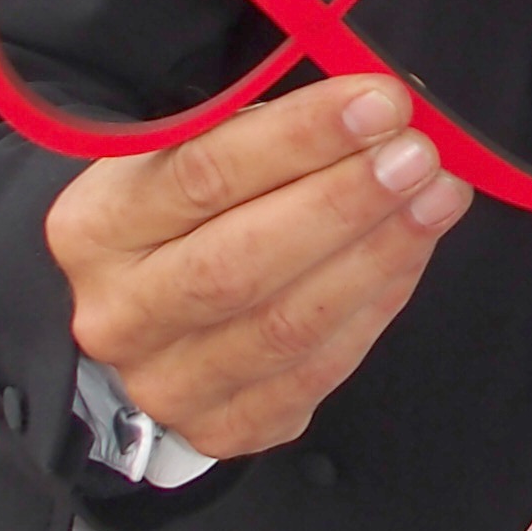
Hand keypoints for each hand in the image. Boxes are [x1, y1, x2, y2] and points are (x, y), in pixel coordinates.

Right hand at [46, 74, 471, 459]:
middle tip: (417, 157)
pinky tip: (412, 255)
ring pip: (285, 325)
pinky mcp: (223, 428)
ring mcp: (165, 383)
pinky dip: (374, 309)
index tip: (380, 103)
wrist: (147, 315)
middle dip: (345, 203)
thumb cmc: (185, 214)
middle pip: (241, 261)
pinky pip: (314, 373)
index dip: (301, 137)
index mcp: (94, 227)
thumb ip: (262, 133)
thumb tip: (370, 109)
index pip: (202, 175)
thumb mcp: (187, 153)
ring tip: (437, 199)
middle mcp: (118, 315)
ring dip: (377, 256)